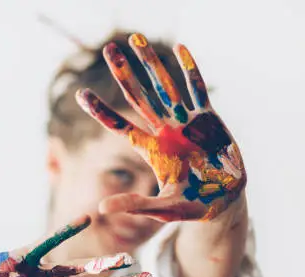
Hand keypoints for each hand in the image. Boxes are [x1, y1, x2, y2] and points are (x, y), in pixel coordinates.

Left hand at [76, 33, 246, 221]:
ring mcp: (185, 122)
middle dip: (124, 73)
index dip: (101, 111)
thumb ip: (134, 205)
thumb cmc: (191, 207)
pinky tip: (180, 48)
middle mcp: (164, 131)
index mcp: (151, 150)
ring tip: (136, 39)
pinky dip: (190, 69)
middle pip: (139, 97)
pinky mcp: (208, 119)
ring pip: (165, 85)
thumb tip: (100, 210)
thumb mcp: (162, 208)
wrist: (224, 201)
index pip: (120, 126)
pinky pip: (197, 89)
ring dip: (151, 62)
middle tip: (109, 50)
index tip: (80, 94)